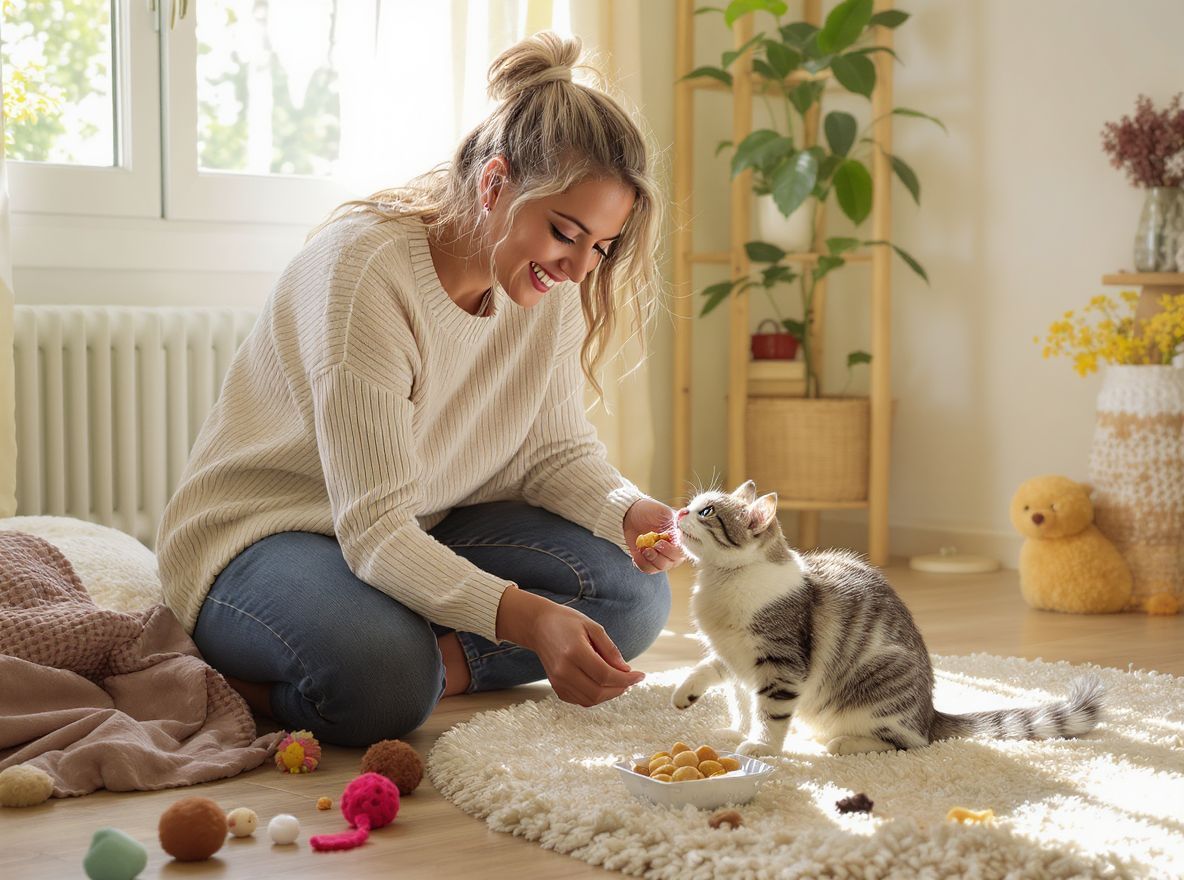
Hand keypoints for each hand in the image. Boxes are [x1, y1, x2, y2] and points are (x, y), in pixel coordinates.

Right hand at [496, 587, 644, 706]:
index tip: (641, 675)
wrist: (538, 626)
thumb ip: (610, 649)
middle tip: (631, 680)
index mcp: (574, 652)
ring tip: (619, 682)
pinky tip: (603, 684)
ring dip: (609, 694)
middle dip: (620, 688)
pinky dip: (595, 696)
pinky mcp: (556, 686)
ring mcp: (557, 681)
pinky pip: (580, 700)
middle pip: (598, 692)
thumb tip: (626, 670)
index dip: (626, 679)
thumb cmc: (567, 622)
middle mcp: (563, 670)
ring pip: (590, 700)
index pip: (605, 675)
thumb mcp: (593, 627)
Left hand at [623, 497, 685, 573]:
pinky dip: (641, 563)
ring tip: (643, 549)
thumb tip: (683, 521)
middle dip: (661, 556)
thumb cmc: (649, 511)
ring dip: (651, 560)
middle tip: (652, 545)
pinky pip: (648, 569)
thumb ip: (674, 519)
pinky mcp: (648, 561)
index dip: (673, 550)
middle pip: (672, 562)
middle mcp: (672, 550)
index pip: (682, 551)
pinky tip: (637, 553)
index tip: (662, 541)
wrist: (631, 514)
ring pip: (660, 567)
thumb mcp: (662, 512)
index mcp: (679, 538)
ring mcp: (660, 557)